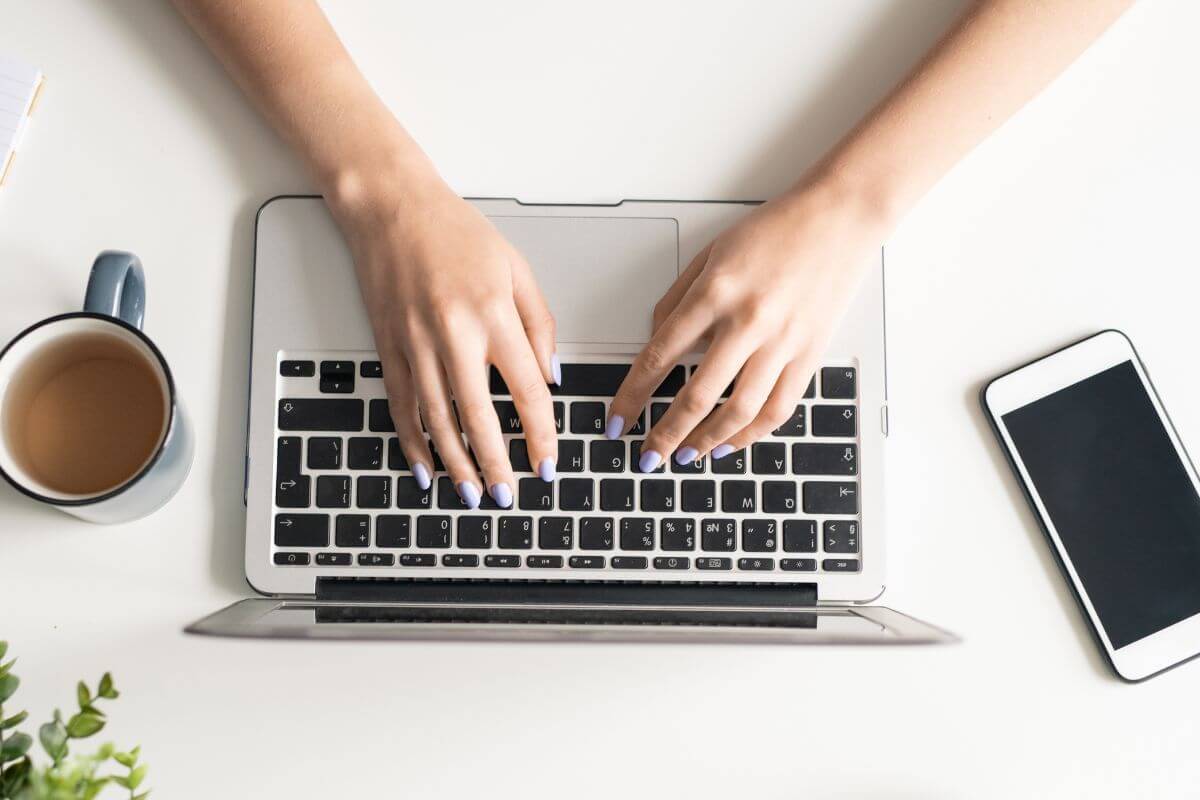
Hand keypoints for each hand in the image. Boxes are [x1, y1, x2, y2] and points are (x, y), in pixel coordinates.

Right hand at [331, 175, 558, 507]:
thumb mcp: (517, 269)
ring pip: (437, 420)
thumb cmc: (457, 233)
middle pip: (479, 417)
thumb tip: (551, 379)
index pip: (526, 391)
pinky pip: (402, 406)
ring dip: (456, 464)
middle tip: (509, 496)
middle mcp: (452, 335)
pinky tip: (425, 466)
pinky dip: (412, 442)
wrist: (392, 208)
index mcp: (493, 316)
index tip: (547, 462)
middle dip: (495, 465)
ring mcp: (415, 345)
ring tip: (472, 495)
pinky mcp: (389, 347)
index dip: (540, 434)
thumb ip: (540, 325)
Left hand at [607, 181, 885, 469]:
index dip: (633, 396)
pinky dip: (751, 434)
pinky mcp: (810, 354)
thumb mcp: (711, 253)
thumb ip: (677, 299)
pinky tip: (731, 444)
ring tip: (686, 457)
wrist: (839, 219)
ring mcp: (782, 342)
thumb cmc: (775, 231)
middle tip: (649, 456)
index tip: (618, 420)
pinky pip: (778, 408)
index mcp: (714, 293)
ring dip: (707, 442)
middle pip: (696, 395)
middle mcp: (747, 321)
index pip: (659, 356)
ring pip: (738, 411)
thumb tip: (655, 341)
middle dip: (666, 435)